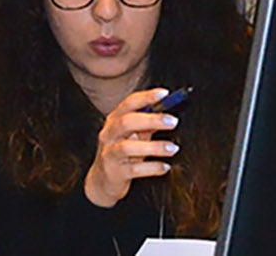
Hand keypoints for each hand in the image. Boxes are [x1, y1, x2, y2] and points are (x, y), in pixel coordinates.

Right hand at [82, 88, 179, 207]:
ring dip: (154, 147)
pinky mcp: (115, 172)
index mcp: (114, 121)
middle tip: (173, 122)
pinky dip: (152, 168)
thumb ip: (148, 124)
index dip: (146, 97)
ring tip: (173, 148)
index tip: (164, 94)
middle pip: (127, 122)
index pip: (129, 103)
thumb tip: (169, 113)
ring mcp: (110, 154)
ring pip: (128, 147)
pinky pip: (134, 170)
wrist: (101, 181)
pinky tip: (165, 167)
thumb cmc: (121, 154)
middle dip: (151, 120)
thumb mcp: (133, 136)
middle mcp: (109, 135)